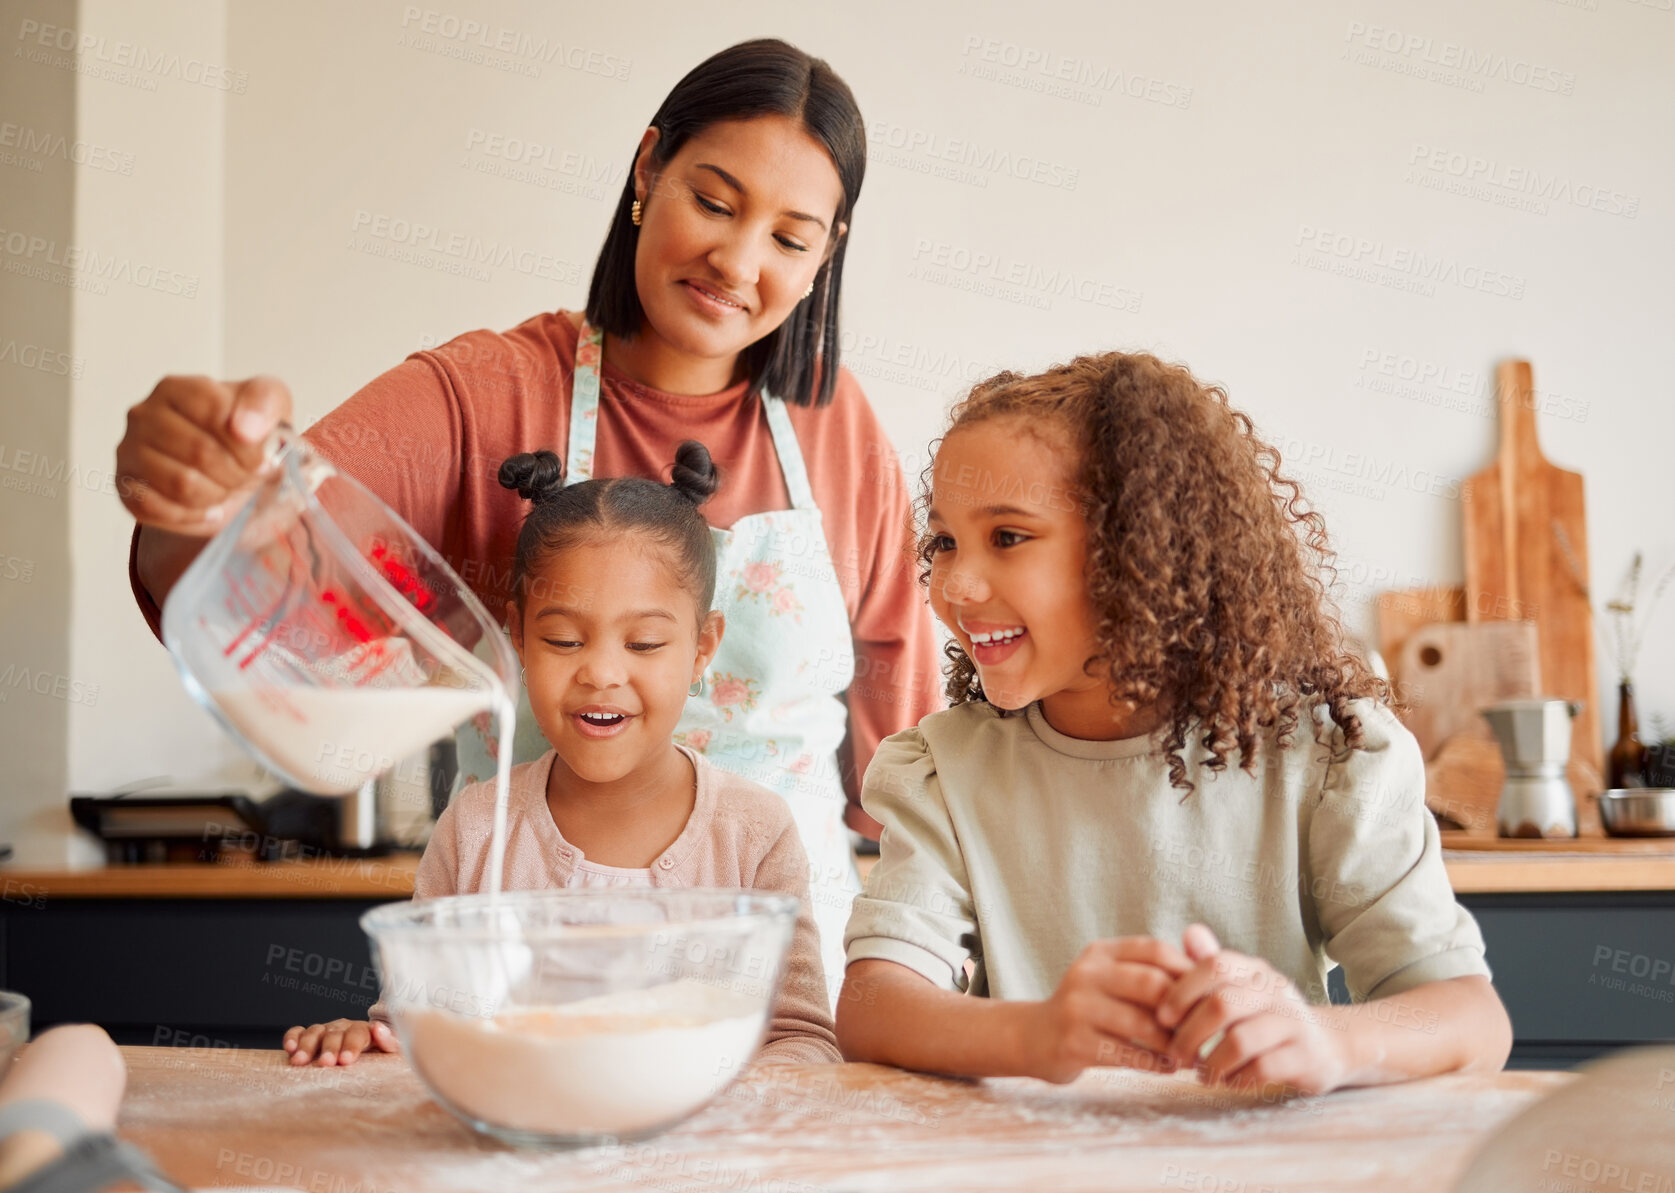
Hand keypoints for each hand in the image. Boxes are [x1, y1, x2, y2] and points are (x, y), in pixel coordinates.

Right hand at [117, 375, 292, 535]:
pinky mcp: (125, 486)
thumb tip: (244, 429)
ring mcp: (129, 451)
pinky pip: (158, 510)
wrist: (230, 467)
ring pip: (182, 485)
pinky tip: (207, 508)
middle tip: (246, 477)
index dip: (248, 444)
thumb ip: (264, 402)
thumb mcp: (270, 402)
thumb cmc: (246, 431)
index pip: (215, 412)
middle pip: (200, 452)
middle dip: (237, 473)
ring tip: (226, 489)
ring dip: (218, 495)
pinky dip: (193, 515)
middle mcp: (144, 415)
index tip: (262, 458)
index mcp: (176, 388)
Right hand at [283, 1018, 399, 1066]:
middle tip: (326, 1063)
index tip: (346, 1060)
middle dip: (329, 1048)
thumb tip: (380, 1029)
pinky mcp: (311, 1036)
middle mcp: (344, 1028)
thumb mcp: (394, 1050)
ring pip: (315, 1032)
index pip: (358, 1034)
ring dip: (307, 1046)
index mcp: (365, 1031)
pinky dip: (293, 1037)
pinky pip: (299, 1032)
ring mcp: (327, 1031)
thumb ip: (390, 1041)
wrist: (371, 1050)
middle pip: (335, 1034)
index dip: (352, 1046)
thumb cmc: (380, 1054)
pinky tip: (289, 1048)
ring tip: (299, 1061)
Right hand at [1023, 938, 1191, 1083]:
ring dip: (1173, 1044)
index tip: (1206, 998)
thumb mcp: (1111, 978)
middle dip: (1183, 1011)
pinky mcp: (1073, 1042)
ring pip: (1142, 1024)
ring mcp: (1077, 1007)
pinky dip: (1155, 1064)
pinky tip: (1168, 1068)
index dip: (1187, 972)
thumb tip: (1208, 974)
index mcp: (1100, 952)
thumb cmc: (1090, 1008)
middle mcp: (1086, 973)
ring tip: (1190, 1056)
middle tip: (1203, 1031)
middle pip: (1151, 983)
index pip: (1154, 950)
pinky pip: (1127, 1054)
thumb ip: (1150, 971)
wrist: (1036, 1037)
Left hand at [1155, 924, 1346, 1095]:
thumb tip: (1189, 932)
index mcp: (1254, 970)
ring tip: (1201, 1075)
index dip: (1182, 991)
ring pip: (1240, 1041)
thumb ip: (1212, 965)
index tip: (1162, 1017)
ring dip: (1211, 1063)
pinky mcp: (1305, 1056)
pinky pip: (1261, 1068)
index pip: (1214, 965)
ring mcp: (1293, 1022)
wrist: (1325, 1046)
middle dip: (1189, 1035)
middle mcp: (1275, 990)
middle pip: (1222, 1005)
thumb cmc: (1266, 1016)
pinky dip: (1236, 1079)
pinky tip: (1227, 1082)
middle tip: (1175, 1056)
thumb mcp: (1242, 987)